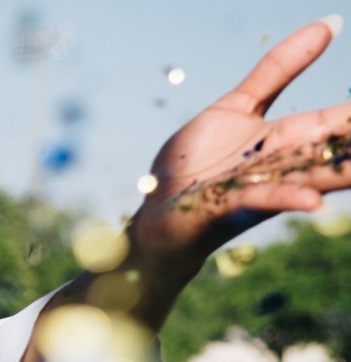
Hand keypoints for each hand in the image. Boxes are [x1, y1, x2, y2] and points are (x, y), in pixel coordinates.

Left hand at [132, 16, 350, 273]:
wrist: (159, 208)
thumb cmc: (197, 160)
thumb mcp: (237, 105)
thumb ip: (278, 69)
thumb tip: (330, 23)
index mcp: (291, 139)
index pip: (342, 121)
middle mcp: (286, 165)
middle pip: (337, 151)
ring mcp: (263, 187)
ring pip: (314, 179)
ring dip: (345, 174)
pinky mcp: (232, 205)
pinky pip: (264, 202)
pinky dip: (288, 199)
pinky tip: (314, 202)